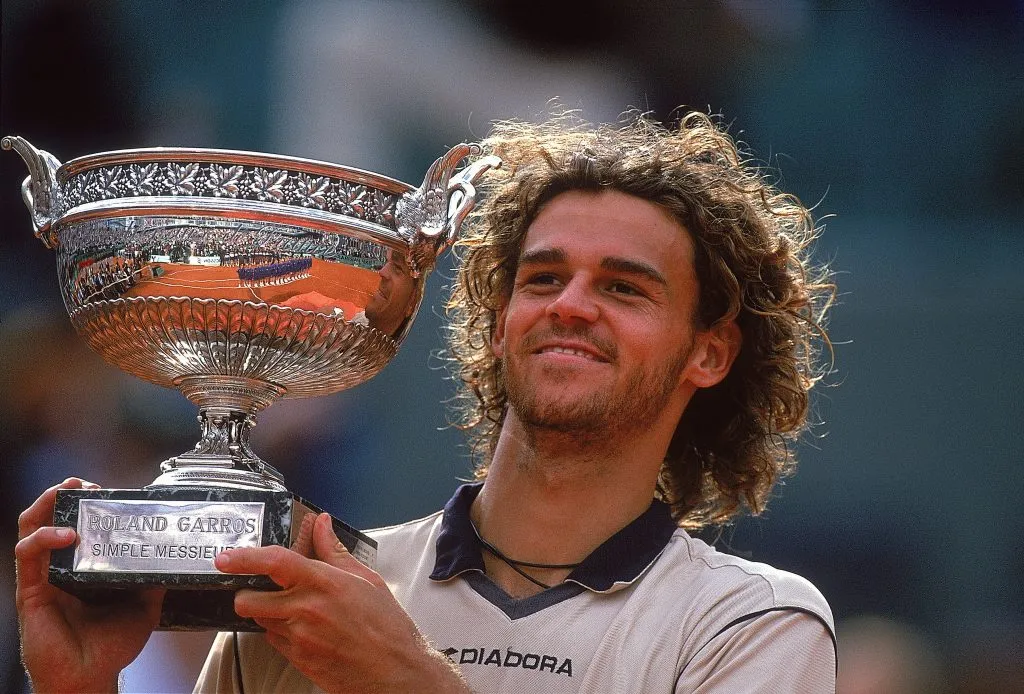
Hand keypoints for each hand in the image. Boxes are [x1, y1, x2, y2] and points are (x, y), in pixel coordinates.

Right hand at [16, 478, 164, 693]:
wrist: (92, 677)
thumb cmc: (111, 646)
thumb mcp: (145, 604)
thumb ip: (154, 578)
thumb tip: (174, 555)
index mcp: (83, 568)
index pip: (79, 525)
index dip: (88, 505)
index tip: (105, 490)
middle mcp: (60, 569)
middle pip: (50, 520)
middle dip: (63, 495)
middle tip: (81, 482)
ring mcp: (43, 578)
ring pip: (31, 530)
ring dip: (46, 506)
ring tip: (65, 492)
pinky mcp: (31, 592)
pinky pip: (28, 557)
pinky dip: (43, 538)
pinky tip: (65, 533)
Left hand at [216, 513, 466, 693]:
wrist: (393, 671)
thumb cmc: (385, 625)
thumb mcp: (366, 579)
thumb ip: (335, 551)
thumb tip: (322, 525)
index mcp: (325, 583)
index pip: (275, 562)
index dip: (245, 558)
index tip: (226, 557)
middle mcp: (306, 609)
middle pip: (248, 600)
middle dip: (246, 593)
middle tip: (258, 589)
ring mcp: (299, 637)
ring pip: (259, 621)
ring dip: (266, 614)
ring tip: (291, 609)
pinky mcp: (297, 659)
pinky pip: (273, 641)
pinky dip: (280, 632)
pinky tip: (303, 629)